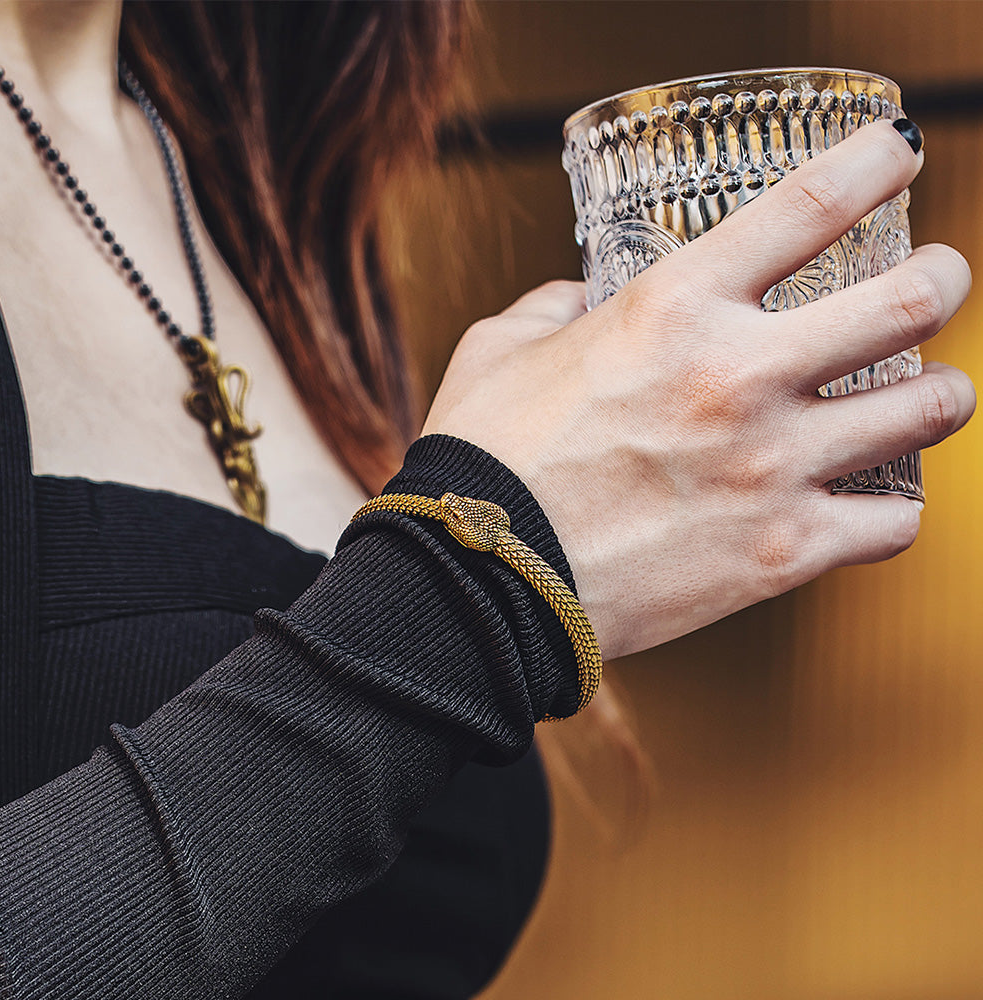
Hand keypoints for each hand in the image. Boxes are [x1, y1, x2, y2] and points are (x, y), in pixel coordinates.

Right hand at [423, 120, 974, 660]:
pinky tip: (869, 501)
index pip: (810, 202)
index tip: (898, 152)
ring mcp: (770, 468)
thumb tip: (580, 301)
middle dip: (942, 278)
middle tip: (936, 279)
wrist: (482, 579)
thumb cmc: (484, 460)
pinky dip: (892, 510)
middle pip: (908, 303)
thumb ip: (553, 308)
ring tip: (926, 395)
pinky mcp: (780, 552)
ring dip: (941, 395)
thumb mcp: (501, 349)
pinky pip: (893, 526)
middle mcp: (738, 377)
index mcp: (671, 309)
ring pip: (928, 412)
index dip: (877, 159)